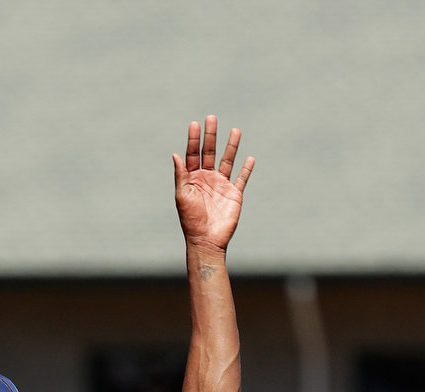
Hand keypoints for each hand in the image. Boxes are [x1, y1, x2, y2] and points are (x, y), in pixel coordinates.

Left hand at [172, 116, 252, 252]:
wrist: (206, 241)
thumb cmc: (190, 220)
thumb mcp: (182, 196)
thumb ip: (180, 175)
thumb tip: (175, 154)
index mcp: (193, 179)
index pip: (193, 154)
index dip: (194, 139)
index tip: (195, 124)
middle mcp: (207, 179)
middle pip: (209, 152)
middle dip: (211, 136)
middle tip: (212, 117)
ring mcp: (222, 185)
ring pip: (227, 160)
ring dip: (231, 146)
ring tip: (235, 130)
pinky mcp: (234, 194)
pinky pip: (242, 178)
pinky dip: (246, 169)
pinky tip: (249, 158)